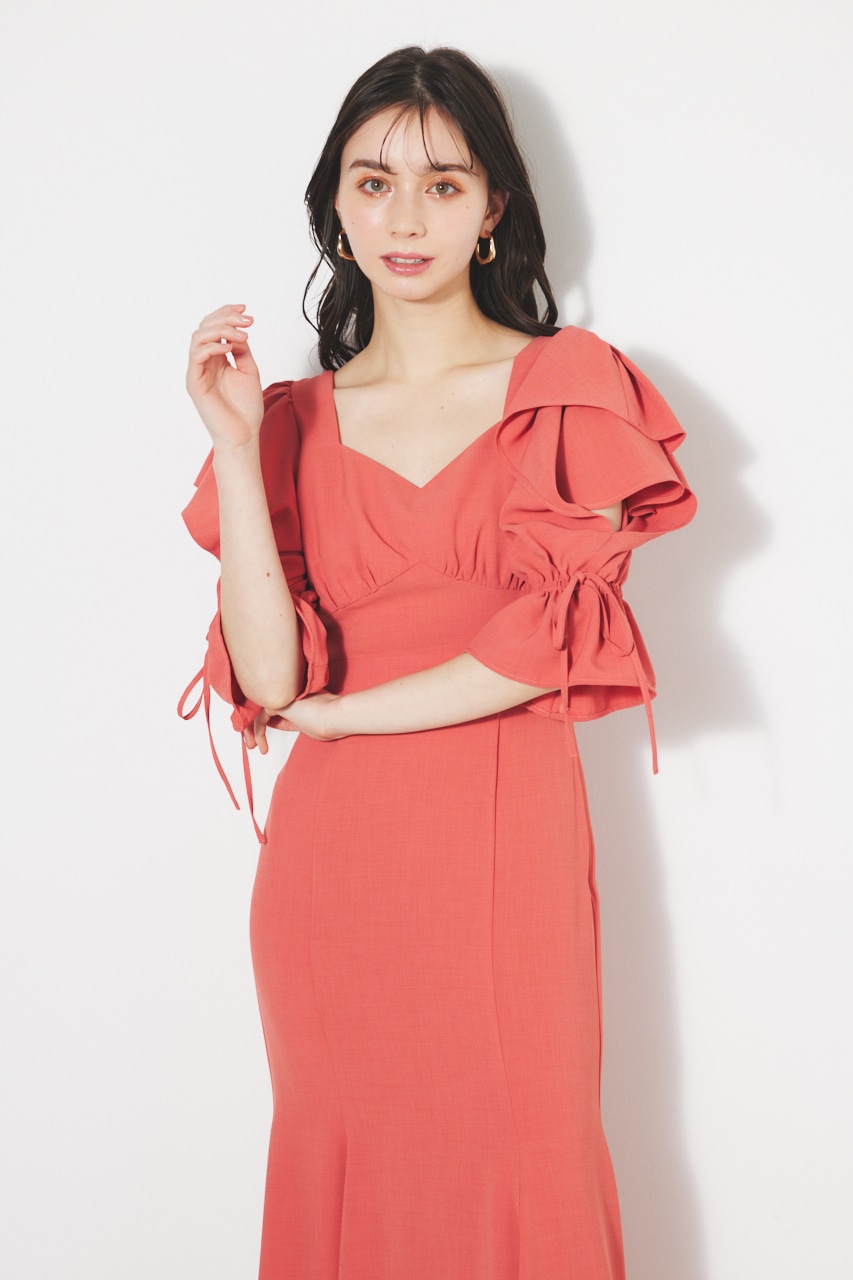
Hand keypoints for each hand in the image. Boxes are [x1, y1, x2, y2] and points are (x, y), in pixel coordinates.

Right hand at [185, 302, 264, 450]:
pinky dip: (212, 347)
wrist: (243, 436)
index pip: (214, 327)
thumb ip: (241, 349)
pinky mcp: (194, 383)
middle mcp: (204, 363)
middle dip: (225, 318)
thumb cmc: (246, 409)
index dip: (226, 313)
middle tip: (246, 320)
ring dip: (221, 330)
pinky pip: (197, 356)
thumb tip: (238, 331)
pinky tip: (229, 349)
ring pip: (198, 338)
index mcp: (216, 359)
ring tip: (241, 335)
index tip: (245, 309)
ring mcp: (198, 372)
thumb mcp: (248, 370)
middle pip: (204, 327)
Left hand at [242, 692, 347, 751]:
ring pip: (258, 713)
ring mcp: (282, 696)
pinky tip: (261, 743)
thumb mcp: (305, 725)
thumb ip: (290, 722)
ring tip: (252, 746)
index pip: (271, 711)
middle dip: (252, 728)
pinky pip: (260, 718)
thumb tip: (277, 725)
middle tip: (251, 743)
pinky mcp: (278, 701)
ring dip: (251, 731)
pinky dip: (258, 732)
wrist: (335, 716)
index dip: (263, 725)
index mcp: (293, 699)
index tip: (261, 742)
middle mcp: (286, 694)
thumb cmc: (328, 723)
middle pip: (262, 710)